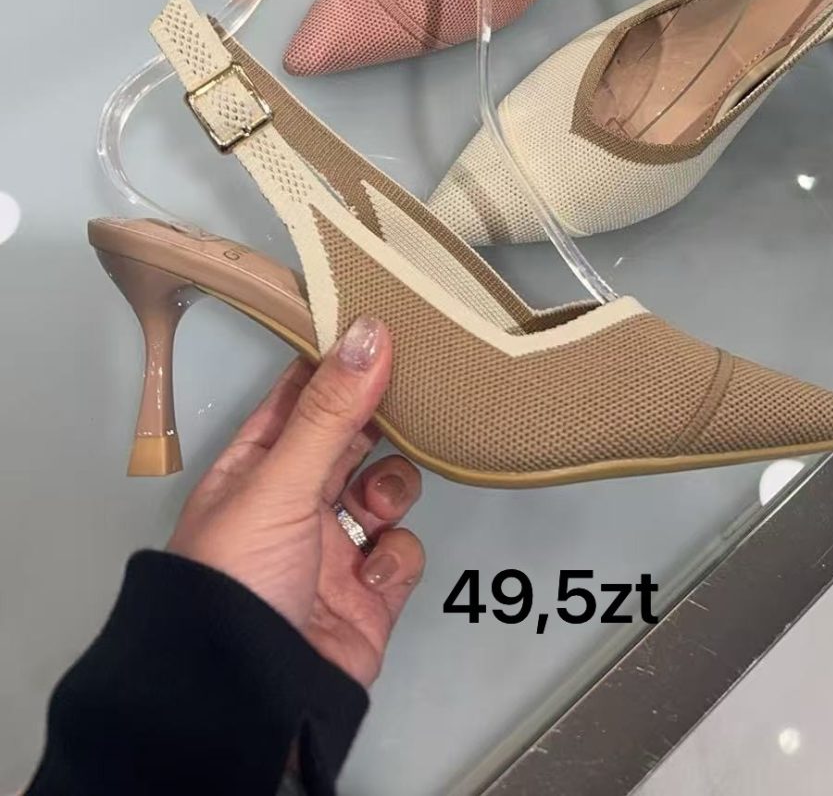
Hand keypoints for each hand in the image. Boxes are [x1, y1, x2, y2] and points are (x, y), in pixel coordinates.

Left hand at [168, 318, 423, 687]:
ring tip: (378, 505)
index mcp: (256, 468)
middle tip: (412, 391)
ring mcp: (331, 548)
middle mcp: (293, 502)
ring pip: (384, 489)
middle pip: (350, 438)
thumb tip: (365, 335)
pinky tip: (375, 568)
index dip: (338, 362)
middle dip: (380, 420)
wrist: (248, 697)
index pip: (301, 396)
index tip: (379, 324)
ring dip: (392, 488)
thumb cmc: (232, 588)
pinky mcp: (366, 594)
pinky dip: (399, 554)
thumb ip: (329, 410)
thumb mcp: (279, 482)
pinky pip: (402, 551)